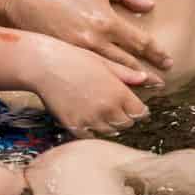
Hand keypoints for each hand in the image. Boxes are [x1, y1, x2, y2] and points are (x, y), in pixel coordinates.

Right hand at [0, 0, 171, 78]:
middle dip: (147, 75)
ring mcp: (77, 52)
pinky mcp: (64, 57)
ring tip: (142, 89)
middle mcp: (94, 41)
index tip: (168, 62)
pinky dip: (105, 83)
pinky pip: (90, 75)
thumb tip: (148, 5)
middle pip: (129, 64)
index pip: (140, 42)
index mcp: (105, 21)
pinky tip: (112, 88)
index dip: (156, 54)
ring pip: (110, 74)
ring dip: (128, 83)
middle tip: (161, 83)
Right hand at [30, 39, 151, 137]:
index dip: (139, 110)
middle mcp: (107, 109)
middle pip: (127, 124)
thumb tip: (151, 80)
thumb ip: (128, 75)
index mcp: (118, 92)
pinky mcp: (74, 126)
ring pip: (110, 131)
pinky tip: (87, 117)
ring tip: (101, 110)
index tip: (135, 107)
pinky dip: (92, 129)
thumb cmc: (74, 58)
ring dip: (109, 124)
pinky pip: (91, 136)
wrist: (43, 65)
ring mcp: (90, 120)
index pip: (140, 113)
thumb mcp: (104, 62)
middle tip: (116, 107)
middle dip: (125, 116)